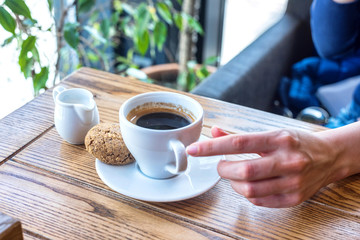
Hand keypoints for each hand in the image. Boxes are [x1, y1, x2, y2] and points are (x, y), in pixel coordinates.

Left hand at [186, 126, 340, 207]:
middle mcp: (288, 160)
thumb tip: (214, 132)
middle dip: (223, 170)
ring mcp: (293, 181)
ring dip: (234, 184)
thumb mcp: (271, 132)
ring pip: (250, 190)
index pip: (238, 143)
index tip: (194, 150)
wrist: (330, 156)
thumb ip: (240, 135)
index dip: (212, 147)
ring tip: (237, 176)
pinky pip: (260, 201)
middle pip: (243, 171)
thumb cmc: (297, 143)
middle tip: (221, 166)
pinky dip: (248, 194)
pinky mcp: (294, 198)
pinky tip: (250, 185)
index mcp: (279, 139)